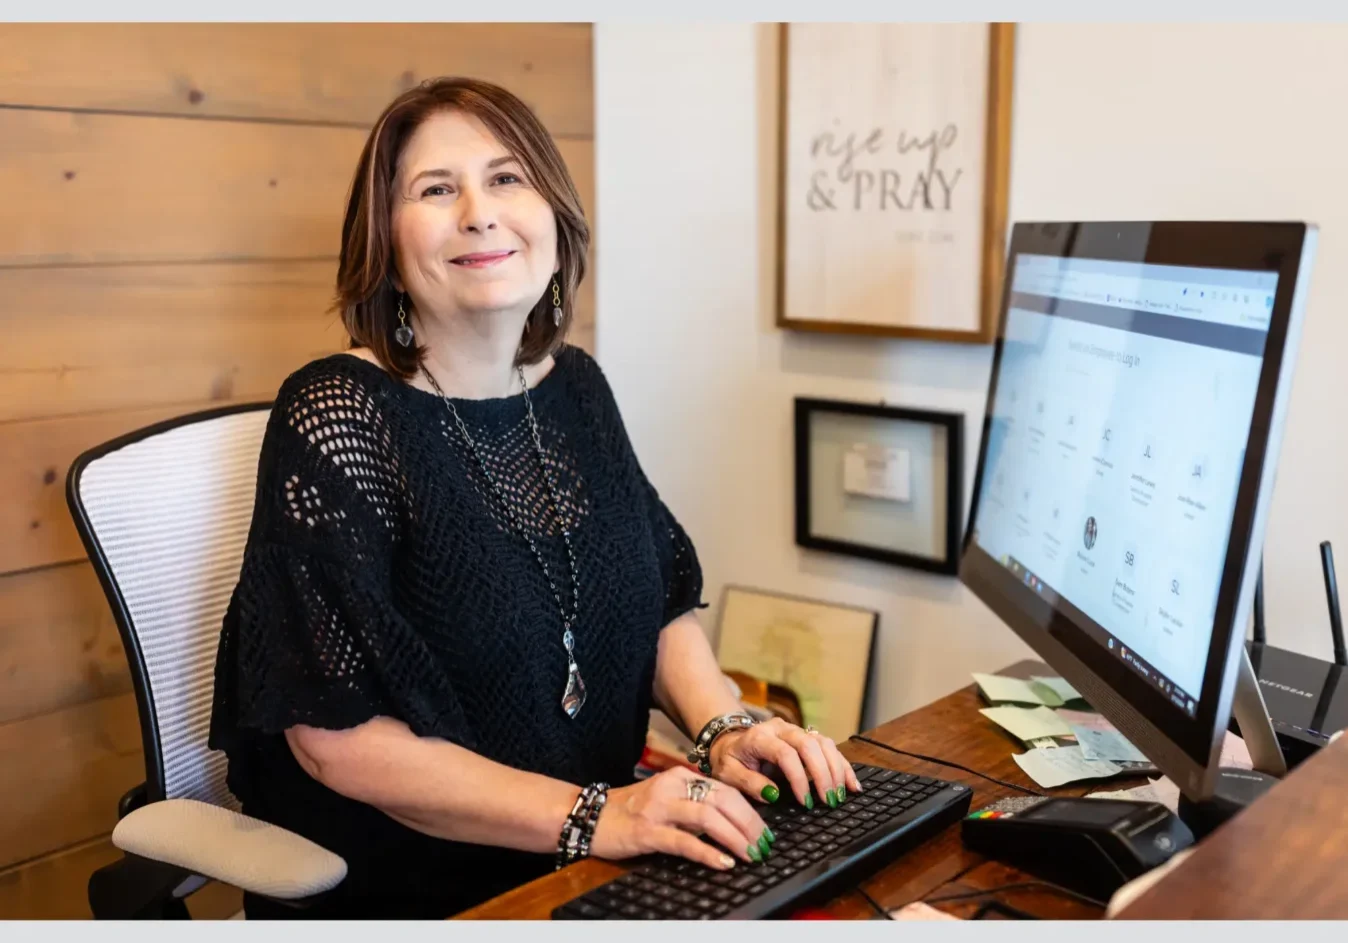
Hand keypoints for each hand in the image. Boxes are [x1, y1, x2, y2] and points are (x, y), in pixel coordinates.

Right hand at [590, 766, 774, 869]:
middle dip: (750, 825)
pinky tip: (724, 862)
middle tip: (764, 846)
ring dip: (736, 837)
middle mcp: (672, 787)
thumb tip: (734, 822)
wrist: (590, 815)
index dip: (750, 812)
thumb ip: (695, 803)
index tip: (764, 832)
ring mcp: (659, 808)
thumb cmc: (631, 810)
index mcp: (680, 777)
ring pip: (708, 817)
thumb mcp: (666, 798)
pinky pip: (684, 840)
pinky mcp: (647, 831)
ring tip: (751, 854)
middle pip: (723, 800)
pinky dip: (708, 852)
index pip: (726, 790)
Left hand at [709, 717, 862, 808]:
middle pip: (809, 744)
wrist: (730, 741)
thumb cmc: (730, 760)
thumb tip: (772, 794)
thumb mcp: (727, 774)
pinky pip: (829, 746)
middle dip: (823, 774)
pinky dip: (842, 764)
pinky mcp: (806, 736)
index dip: (798, 778)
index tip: (805, 801)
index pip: (785, 754)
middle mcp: (780, 729)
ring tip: (841, 794)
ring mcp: (795, 730)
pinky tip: (851, 783)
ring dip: (836, 769)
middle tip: (828, 800)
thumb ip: (748, 783)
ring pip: (823, 742)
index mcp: (760, 737)